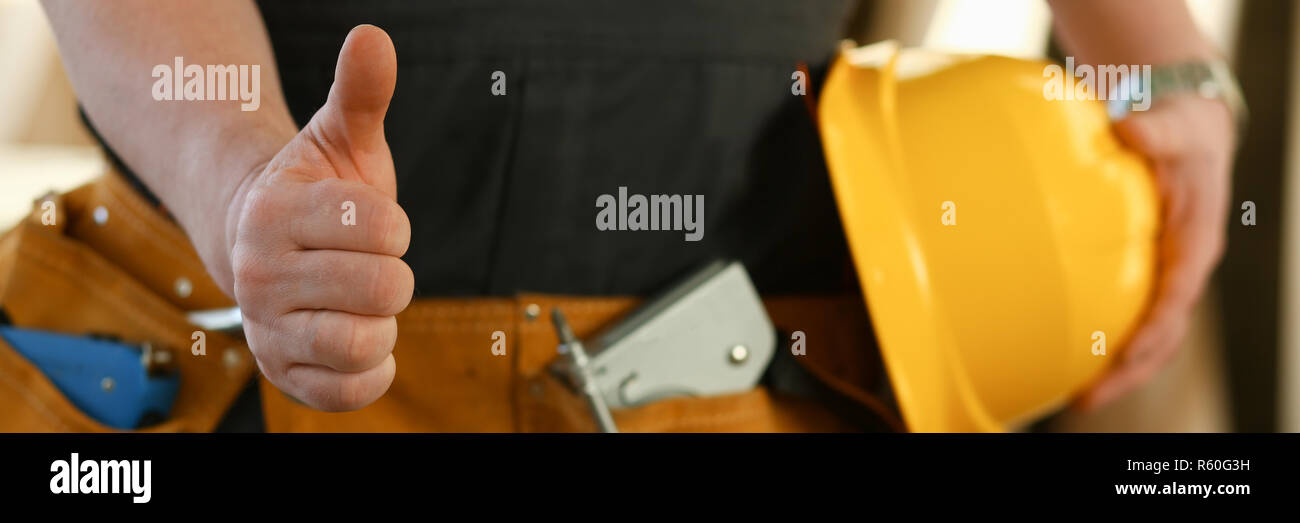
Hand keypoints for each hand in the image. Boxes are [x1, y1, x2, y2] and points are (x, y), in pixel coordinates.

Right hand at [224, 25, 412, 410]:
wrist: (263, 242)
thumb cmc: (317, 191)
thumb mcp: (340, 137)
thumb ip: (361, 93)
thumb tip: (373, 37)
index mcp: (275, 210)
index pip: (378, 226)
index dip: (395, 225)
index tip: (373, 222)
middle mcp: (258, 272)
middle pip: (383, 288)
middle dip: (393, 272)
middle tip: (367, 263)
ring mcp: (267, 326)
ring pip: (364, 341)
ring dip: (383, 321)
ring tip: (362, 301)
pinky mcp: (282, 371)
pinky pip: (349, 390)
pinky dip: (372, 369)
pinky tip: (362, 339)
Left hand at [1078, 93, 1235, 409]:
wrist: (1185, 126)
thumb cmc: (1177, 128)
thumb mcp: (1171, 124)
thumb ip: (1153, 131)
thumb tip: (1129, 129)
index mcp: (1196, 238)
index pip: (1180, 292)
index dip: (1156, 326)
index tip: (1128, 354)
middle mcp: (1184, 267)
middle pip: (1165, 333)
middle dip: (1131, 370)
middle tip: (1088, 398)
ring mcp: (1166, 277)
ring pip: (1151, 338)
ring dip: (1119, 372)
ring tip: (1080, 399)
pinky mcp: (1146, 277)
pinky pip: (1131, 321)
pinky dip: (1108, 347)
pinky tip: (1070, 365)